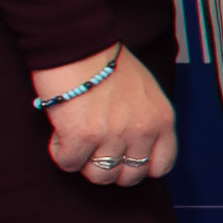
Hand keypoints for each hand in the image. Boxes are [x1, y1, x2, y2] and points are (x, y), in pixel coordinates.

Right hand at [35, 52, 177, 193]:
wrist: (79, 45)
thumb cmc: (107, 64)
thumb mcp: (146, 92)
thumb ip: (146, 119)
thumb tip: (135, 147)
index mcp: (162, 120)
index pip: (161, 166)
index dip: (139, 167)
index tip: (123, 159)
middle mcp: (142, 131)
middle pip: (128, 177)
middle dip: (109, 168)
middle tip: (94, 150)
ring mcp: (113, 135)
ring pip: (99, 176)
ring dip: (84, 162)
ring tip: (77, 139)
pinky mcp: (82, 136)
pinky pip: (69, 163)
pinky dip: (61, 152)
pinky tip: (61, 133)